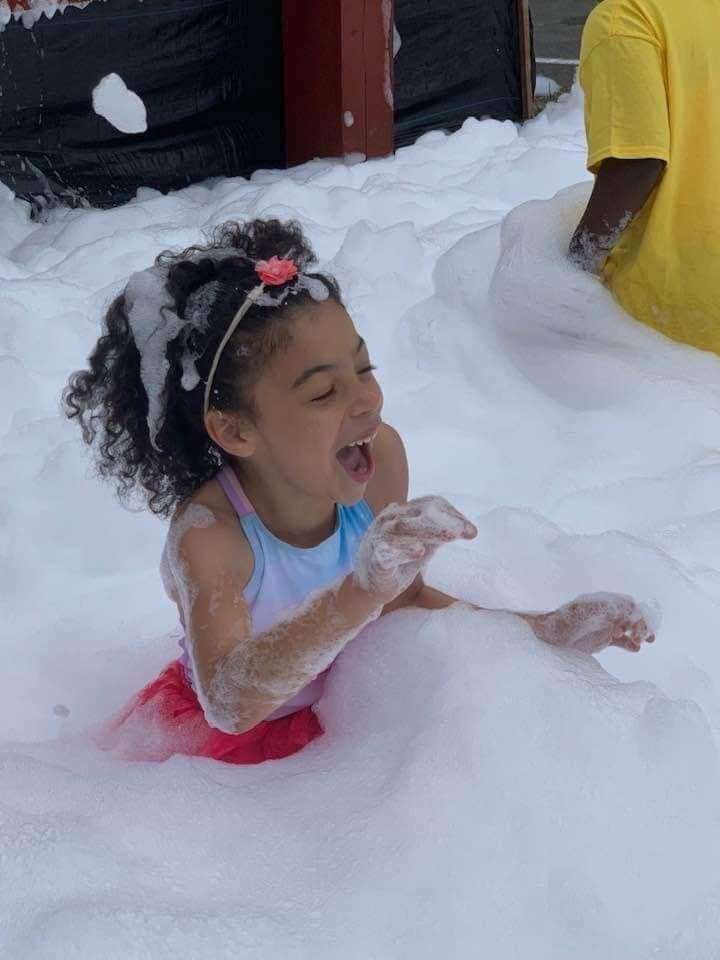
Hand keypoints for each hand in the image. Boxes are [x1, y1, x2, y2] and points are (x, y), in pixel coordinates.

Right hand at [353, 496, 476, 604]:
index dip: (451, 514)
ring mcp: (378, 538)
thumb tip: (469, 529)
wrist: (369, 587)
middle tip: (466, 532)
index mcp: (402, 514)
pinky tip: (419, 551)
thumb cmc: (398, 563)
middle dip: (445, 521)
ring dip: (428, 531)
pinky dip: (404, 549)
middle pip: (418, 513)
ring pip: (402, 528)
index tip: (471, 531)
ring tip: (450, 537)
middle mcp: (389, 521)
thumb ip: (440, 536)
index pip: (429, 504)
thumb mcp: (424, 546)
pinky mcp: (374, 559)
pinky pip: (387, 551)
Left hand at [528, 592, 656, 653]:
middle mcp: (605, 612)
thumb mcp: (579, 611)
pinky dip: (630, 644)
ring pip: (629, 627)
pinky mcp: (603, 639)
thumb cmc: (561, 621)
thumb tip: (621, 608)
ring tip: (643, 641)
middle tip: (643, 637)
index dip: (634, 613)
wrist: (547, 635)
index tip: (634, 625)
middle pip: (631, 614)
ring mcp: (605, 625)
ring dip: (639, 632)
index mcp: (601, 602)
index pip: (626, 603)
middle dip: (641, 623)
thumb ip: (600, 608)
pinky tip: (635, 649)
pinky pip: (621, 640)